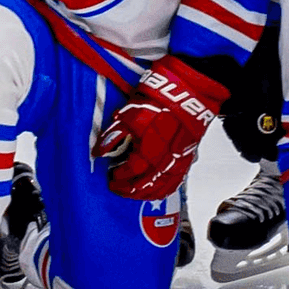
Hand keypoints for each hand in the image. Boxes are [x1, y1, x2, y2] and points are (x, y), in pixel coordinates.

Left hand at [95, 54, 231, 201]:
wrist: (189, 94)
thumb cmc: (160, 101)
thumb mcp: (129, 113)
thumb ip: (113, 136)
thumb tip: (99, 150)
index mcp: (148, 151)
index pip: (130, 172)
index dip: (119, 176)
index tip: (112, 175)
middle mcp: (164, 161)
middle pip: (145, 186)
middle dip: (129, 190)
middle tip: (118, 188)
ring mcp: (177, 162)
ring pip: (161, 188)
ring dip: (145, 194)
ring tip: (134, 193)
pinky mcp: (187, 159)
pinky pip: (175, 182)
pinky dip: (164, 190)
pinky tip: (158, 191)